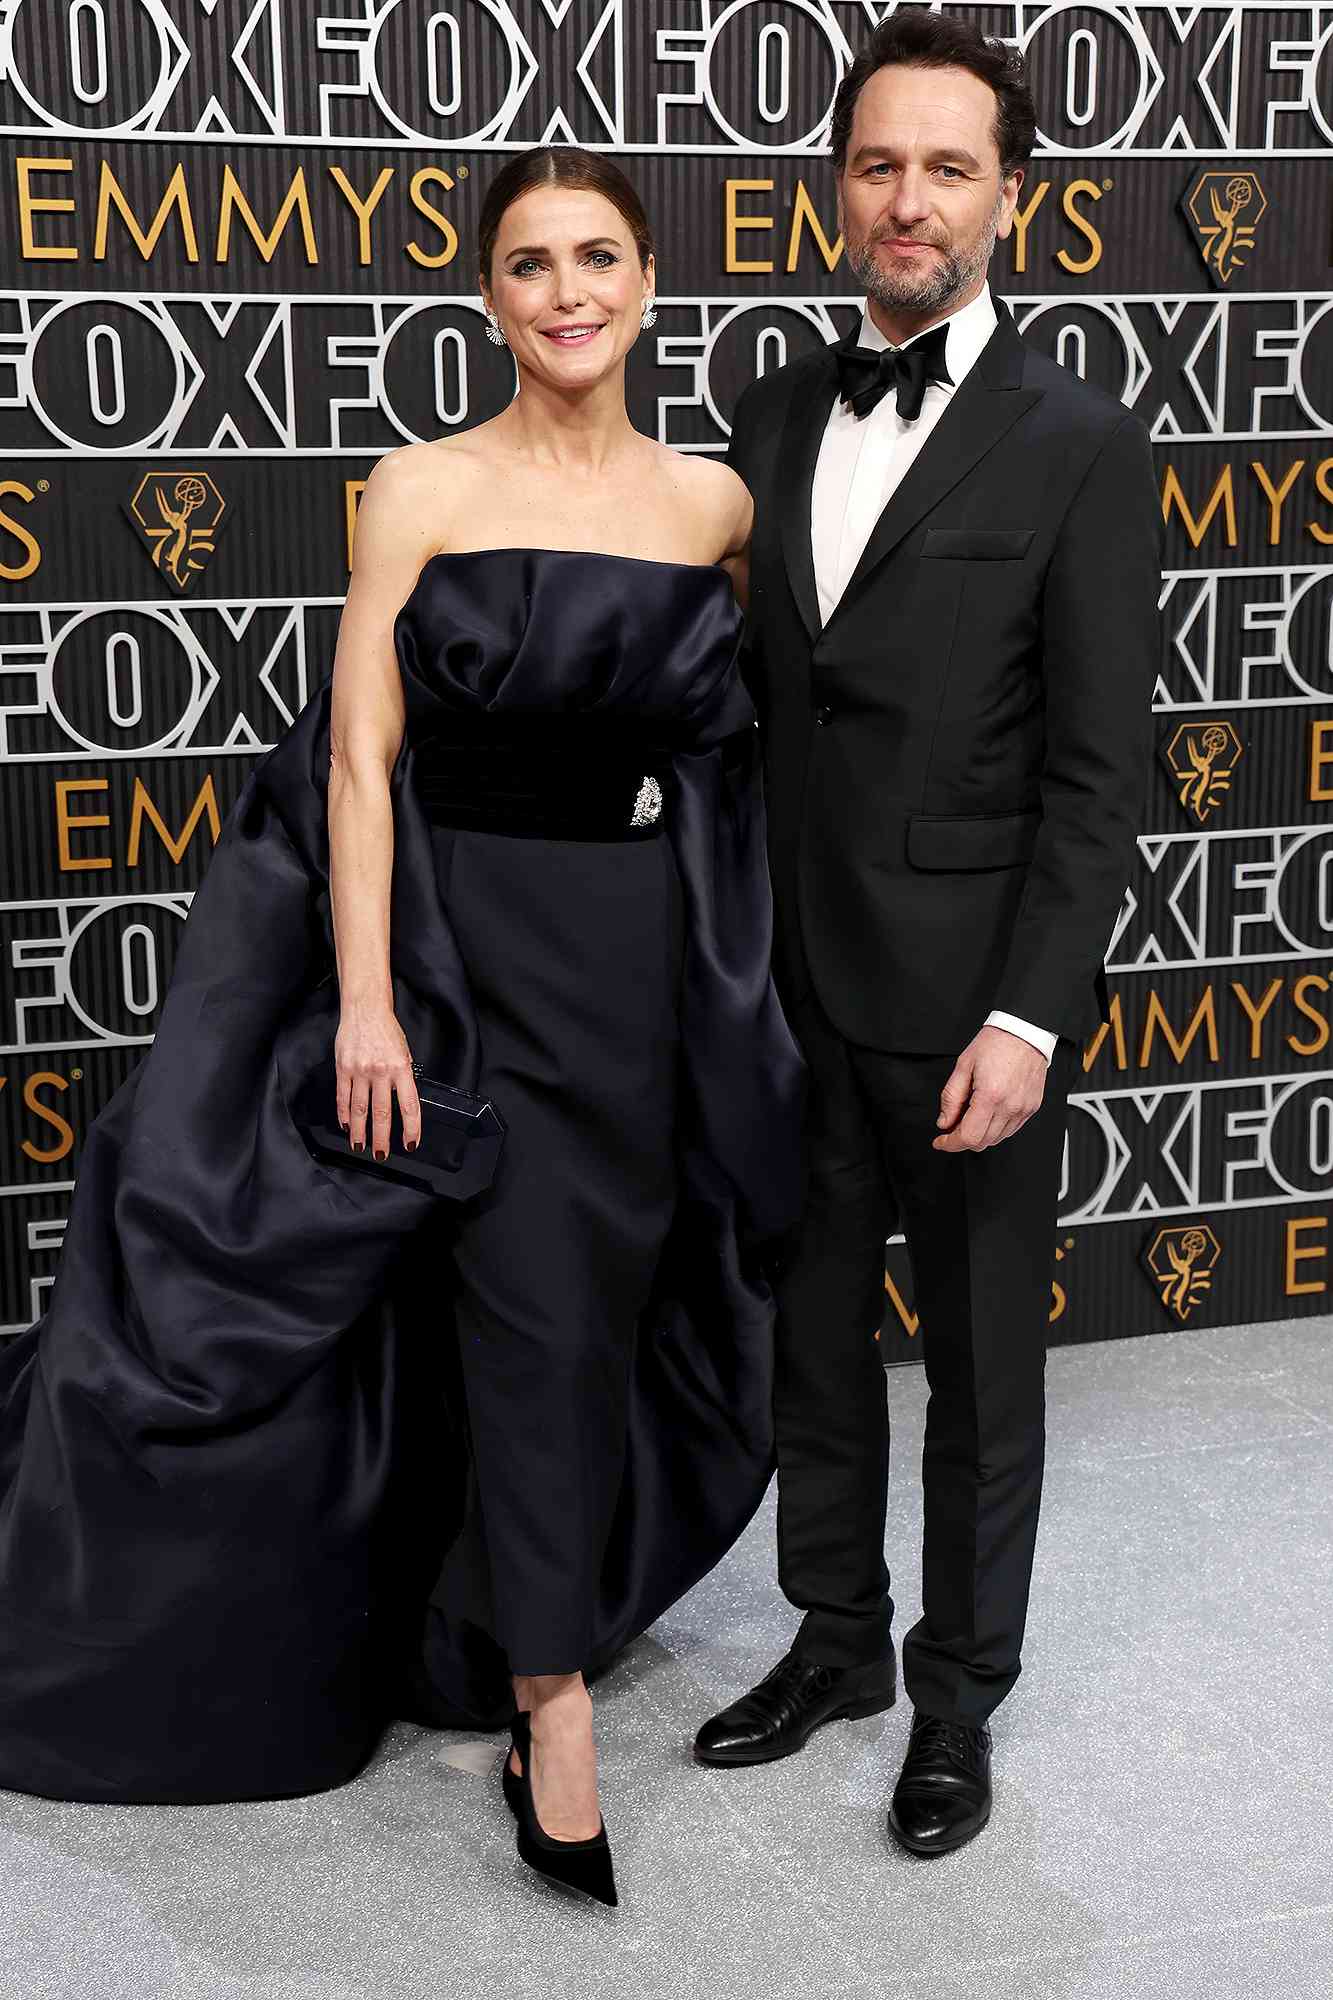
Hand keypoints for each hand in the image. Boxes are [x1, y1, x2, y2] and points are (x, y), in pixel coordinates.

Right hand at [334, 1005, 419, 1159]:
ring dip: (360, 1131)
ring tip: (360, 1146)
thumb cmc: (387, 1030)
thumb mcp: (404, 1053)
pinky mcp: (343, 1068)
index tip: (410, 1143)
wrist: (365, 1009)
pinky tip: (346, 1125)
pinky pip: (343, 1096)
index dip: (411, 1128)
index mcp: (401, 1068)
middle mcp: (381, 1071)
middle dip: (382, 1138)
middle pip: (382, 1112)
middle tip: (381, 1154)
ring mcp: (360, 1070)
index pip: (409, 1105)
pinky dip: (344, 1114)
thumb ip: (403, 1078)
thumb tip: (402, 1105)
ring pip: (359, 1109)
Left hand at [933, 1025, 1047, 1152]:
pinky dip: (995, 1129)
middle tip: (951, 1127)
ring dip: (979, 1135)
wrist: (1025, 1032)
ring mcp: (1023, 1109)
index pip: (968, 1136)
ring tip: (969, 1118)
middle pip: (982, 1142)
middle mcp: (1010, 1106)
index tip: (941, 1142)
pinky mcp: (1032, 1108)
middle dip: (962, 1140)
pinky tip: (987, 1115)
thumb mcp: (963, 1066)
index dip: (950, 1144)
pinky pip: (1010, 1130)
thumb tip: (944, 1122)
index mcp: (990, 1095)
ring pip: (996, 1139)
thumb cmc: (996, 1043)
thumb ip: (951, 1098)